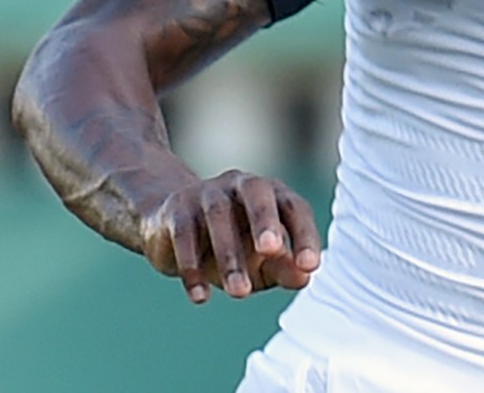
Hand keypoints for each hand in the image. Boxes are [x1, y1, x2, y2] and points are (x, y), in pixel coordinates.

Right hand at [139, 169, 321, 303]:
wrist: (173, 231)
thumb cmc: (234, 246)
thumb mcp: (263, 262)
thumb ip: (284, 268)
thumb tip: (304, 278)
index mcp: (272, 195)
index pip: (294, 208)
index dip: (304, 235)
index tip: (310, 266)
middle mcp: (241, 186)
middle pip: (257, 193)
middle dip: (265, 221)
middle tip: (272, 250)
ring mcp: (206, 193)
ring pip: (218, 216)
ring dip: (229, 256)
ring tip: (240, 293)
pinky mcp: (176, 210)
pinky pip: (183, 235)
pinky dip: (192, 267)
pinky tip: (201, 297)